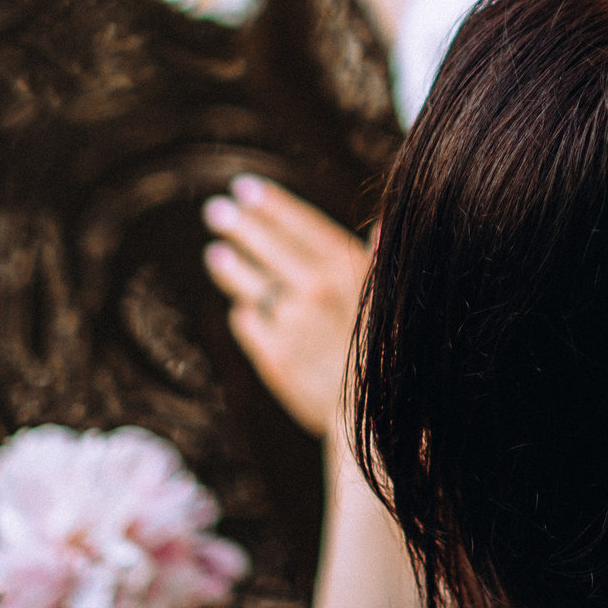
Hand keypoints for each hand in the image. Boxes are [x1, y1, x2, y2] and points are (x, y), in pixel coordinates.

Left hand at [203, 175, 371, 438]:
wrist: (376, 419)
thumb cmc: (391, 353)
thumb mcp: (392, 300)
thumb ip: (380, 259)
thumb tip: (380, 223)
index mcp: (348, 269)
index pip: (300, 223)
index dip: (271, 203)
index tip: (245, 188)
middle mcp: (317, 290)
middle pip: (266, 246)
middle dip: (239, 225)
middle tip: (216, 211)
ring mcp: (292, 323)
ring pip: (249, 282)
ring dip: (230, 266)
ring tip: (216, 254)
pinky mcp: (274, 356)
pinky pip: (249, 322)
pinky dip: (247, 313)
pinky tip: (245, 307)